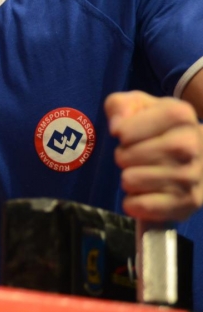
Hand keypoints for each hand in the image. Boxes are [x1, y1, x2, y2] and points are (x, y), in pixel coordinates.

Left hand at [105, 91, 202, 220]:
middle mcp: (191, 144)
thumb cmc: (158, 126)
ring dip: (129, 179)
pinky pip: (142, 206)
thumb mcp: (138, 105)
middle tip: (136, 156)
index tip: (128, 134)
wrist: (198, 152)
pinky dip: (134, 203)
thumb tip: (117, 126)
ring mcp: (192, 175)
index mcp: (180, 115)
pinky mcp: (188, 203)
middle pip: (126, 157)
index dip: (121, 135)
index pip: (125, 131)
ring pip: (131, 180)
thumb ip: (120, 105)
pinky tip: (145, 193)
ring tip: (144, 172)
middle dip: (122, 156)